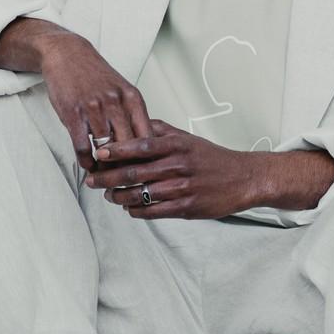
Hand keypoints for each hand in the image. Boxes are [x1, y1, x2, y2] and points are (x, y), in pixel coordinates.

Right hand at [0, 17, 152, 166]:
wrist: (67, 54)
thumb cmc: (96, 76)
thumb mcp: (122, 90)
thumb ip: (133, 115)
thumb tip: (145, 147)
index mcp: (133, 99)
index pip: (148, 137)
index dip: (148, 160)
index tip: (146, 174)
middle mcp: (116, 103)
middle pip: (129, 147)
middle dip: (127, 169)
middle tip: (126, 183)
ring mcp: (94, 108)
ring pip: (105, 150)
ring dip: (105, 169)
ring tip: (105, 179)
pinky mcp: (73, 113)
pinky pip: (82, 147)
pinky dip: (85, 161)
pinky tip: (87, 166)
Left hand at [85, 124, 333, 221]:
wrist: (243, 178)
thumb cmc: (210, 157)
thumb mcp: (186, 138)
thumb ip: (159, 130)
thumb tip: (133, 121)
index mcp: (175, 146)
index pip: (138, 145)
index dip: (114, 150)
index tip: (95, 152)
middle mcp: (177, 166)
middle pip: (134, 172)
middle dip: (107, 177)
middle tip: (90, 180)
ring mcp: (182, 188)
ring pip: (141, 194)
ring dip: (119, 196)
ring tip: (107, 195)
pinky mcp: (188, 208)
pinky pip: (155, 212)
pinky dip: (138, 211)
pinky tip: (129, 209)